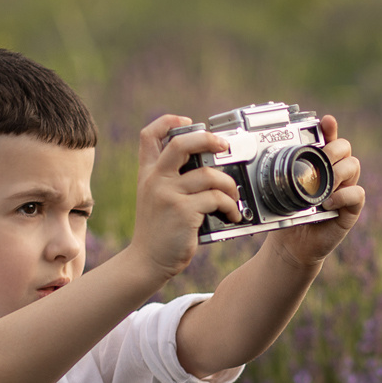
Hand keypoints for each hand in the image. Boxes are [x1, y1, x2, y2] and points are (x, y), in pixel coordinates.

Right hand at [131, 114, 243, 278]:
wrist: (147, 261)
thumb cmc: (157, 231)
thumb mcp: (154, 199)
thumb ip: (170, 180)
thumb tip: (205, 166)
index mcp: (148, 173)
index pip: (149, 135)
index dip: (168, 121)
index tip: (188, 122)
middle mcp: (156, 179)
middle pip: (181, 143)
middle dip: (208, 139)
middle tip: (224, 146)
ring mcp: (168, 194)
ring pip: (209, 175)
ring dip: (229, 185)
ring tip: (234, 198)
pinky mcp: (183, 211)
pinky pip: (216, 199)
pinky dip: (230, 206)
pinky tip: (231, 215)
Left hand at [268, 115, 364, 268]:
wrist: (292, 245)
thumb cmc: (287, 214)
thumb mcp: (282, 190)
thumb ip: (282, 172)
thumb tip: (272, 151)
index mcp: (320, 165)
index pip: (329, 139)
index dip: (330, 128)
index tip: (326, 121)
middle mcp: (335, 174)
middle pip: (345, 148)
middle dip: (334, 149)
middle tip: (322, 159)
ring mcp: (345, 190)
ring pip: (353, 166)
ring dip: (338, 170)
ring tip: (324, 182)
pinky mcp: (351, 209)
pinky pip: (357, 193)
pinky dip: (343, 195)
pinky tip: (328, 202)